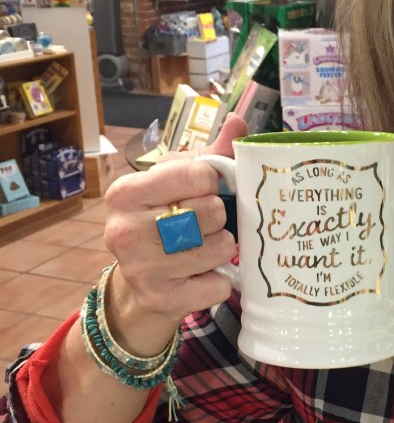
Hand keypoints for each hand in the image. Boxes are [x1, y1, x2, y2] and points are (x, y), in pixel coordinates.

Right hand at [102, 113, 247, 356]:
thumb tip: (239, 122)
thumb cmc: (161, 224)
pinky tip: (201, 277)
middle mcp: (125, 230)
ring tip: (204, 249)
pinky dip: (220, 281)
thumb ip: (209, 154)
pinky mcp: (162, 300)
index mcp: (126, 192)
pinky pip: (219, 284)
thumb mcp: (175, 184)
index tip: (206, 190)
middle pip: (212, 212)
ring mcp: (142, 269)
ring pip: (220, 248)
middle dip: (219, 218)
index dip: (213, 181)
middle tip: (205, 225)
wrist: (139, 289)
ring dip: (222, 249)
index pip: (197, 174)